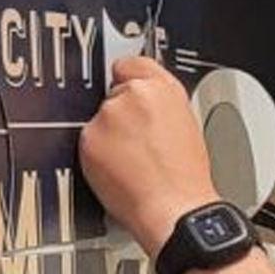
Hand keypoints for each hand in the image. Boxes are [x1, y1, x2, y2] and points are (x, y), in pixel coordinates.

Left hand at [79, 56, 216, 253]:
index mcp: (165, 89)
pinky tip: (120, 171)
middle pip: (114, 94)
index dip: (129, 79)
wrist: (176, 210)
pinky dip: (96, 156)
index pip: (132, 64)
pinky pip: (87, 141)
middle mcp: (135, 95)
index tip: (127, 88)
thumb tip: (148, 109)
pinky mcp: (90, 137)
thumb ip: (163, 108)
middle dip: (121, 115)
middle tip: (139, 144)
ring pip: (99, 119)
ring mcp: (109, 115)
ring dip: (108, 136)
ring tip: (133, 163)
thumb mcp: (187, 128)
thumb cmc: (186, 180)